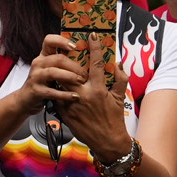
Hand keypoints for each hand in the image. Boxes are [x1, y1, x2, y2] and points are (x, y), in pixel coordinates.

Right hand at [16, 34, 88, 114]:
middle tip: (86, 75)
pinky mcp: (36, 90)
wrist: (26, 100)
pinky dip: (65, 94)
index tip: (75, 46)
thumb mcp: (52, 70)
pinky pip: (52, 91)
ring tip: (80, 82)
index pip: (49, 41)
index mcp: (44, 56)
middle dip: (74, 66)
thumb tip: (88, 58)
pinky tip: (75, 96)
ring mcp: (36, 77)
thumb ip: (64, 63)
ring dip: (69, 76)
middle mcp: (38, 64)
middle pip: (57, 58)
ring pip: (53, 72)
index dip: (61, 41)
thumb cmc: (44, 84)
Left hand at [54, 44, 133, 158]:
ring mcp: (72, 103)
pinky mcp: (64, 111)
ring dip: (60, 73)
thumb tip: (118, 63)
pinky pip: (57, 95)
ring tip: (59, 65)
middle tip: (67, 48)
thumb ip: (120, 79)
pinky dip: (57, 88)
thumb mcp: (119, 98)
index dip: (94, 47)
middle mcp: (84, 94)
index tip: (92, 35)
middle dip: (69, 59)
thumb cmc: (114, 119)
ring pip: (60, 82)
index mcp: (99, 89)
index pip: (96, 63)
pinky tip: (56, 83)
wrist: (107, 141)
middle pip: (71, 70)